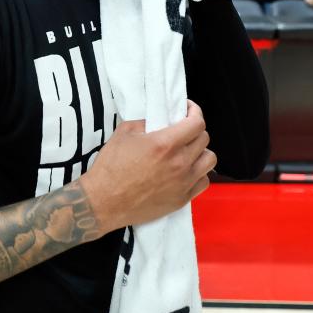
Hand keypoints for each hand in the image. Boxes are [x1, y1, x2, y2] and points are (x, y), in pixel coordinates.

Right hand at [80, 101, 215, 232]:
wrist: (103, 202)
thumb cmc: (110, 167)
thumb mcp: (124, 133)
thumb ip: (146, 122)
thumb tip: (159, 119)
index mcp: (165, 144)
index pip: (197, 122)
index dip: (194, 112)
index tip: (187, 110)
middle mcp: (179, 163)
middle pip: (204, 139)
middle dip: (195, 130)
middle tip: (183, 130)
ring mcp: (183, 183)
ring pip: (209, 160)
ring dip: (200, 152)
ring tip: (188, 152)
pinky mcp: (181, 199)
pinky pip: (204, 182)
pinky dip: (198, 174)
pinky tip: (186, 171)